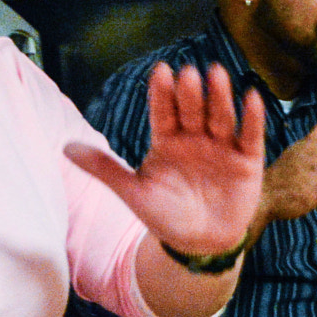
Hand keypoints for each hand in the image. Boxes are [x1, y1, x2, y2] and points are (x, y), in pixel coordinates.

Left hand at [65, 63, 264, 256]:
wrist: (199, 245)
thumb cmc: (164, 216)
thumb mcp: (133, 193)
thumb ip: (104, 169)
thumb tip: (64, 148)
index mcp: (167, 140)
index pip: (163, 111)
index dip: (162, 93)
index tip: (160, 71)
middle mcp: (195, 137)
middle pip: (192, 110)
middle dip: (190, 93)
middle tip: (188, 73)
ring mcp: (222, 146)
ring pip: (220, 116)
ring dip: (220, 96)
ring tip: (217, 73)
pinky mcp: (247, 160)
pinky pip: (250, 136)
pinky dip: (252, 118)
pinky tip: (251, 97)